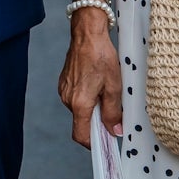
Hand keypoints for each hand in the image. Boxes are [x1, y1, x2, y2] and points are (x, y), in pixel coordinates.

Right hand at [57, 11, 123, 147]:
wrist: (87, 33)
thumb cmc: (101, 56)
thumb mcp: (114, 86)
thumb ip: (113, 112)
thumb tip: (115, 131)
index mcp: (79, 103)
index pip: (82, 136)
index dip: (94, 145)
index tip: (106, 145)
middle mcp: (67, 99)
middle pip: (82, 123)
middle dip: (98, 122)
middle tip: (113, 112)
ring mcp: (64, 90)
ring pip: (80, 110)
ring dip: (93, 108)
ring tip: (105, 90)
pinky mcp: (64, 82)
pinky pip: (76, 98)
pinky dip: (87, 98)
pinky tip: (97, 83)